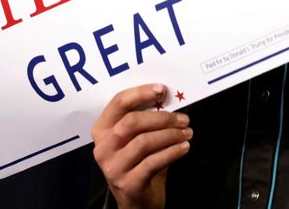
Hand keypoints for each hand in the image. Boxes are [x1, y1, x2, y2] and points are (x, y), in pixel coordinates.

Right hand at [92, 84, 192, 208]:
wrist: (136, 200)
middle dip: (162, 118)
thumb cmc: (138, 161)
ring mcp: (113, 168)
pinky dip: (172, 152)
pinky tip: (184, 147)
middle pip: (132, 122)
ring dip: (170, 135)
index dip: (141, 93)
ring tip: (187, 133)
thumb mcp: (135, 138)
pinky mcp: (127, 184)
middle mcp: (102, 148)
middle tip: (183, 119)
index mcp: (102, 130)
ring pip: (144, 142)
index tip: (162, 89)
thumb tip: (167, 98)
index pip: (118, 102)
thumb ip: (145, 119)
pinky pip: (153, 163)